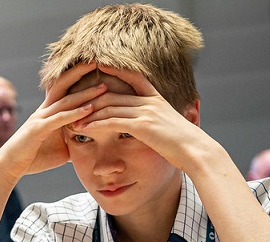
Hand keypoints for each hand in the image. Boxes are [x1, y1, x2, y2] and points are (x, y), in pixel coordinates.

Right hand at [0, 63, 107, 182]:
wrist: (10, 167)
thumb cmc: (33, 158)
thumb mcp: (60, 149)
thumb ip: (74, 142)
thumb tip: (93, 145)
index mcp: (48, 113)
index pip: (64, 89)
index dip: (78, 77)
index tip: (97, 69)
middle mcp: (43, 111)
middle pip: (64, 86)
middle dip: (81, 73)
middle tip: (99, 63)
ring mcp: (40, 118)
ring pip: (65, 101)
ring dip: (85, 94)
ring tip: (103, 87)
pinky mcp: (38, 129)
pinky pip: (60, 119)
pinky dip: (75, 113)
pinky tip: (89, 109)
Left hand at [77, 65, 210, 172]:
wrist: (196, 150)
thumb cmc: (183, 143)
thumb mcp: (169, 125)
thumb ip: (156, 119)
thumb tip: (150, 124)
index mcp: (156, 99)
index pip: (134, 77)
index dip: (116, 69)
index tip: (99, 64)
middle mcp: (150, 102)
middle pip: (113, 95)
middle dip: (91, 99)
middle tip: (74, 104)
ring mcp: (146, 112)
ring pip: (110, 108)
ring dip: (89, 114)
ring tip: (73, 119)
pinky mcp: (142, 126)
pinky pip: (113, 122)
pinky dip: (96, 124)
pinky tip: (84, 128)